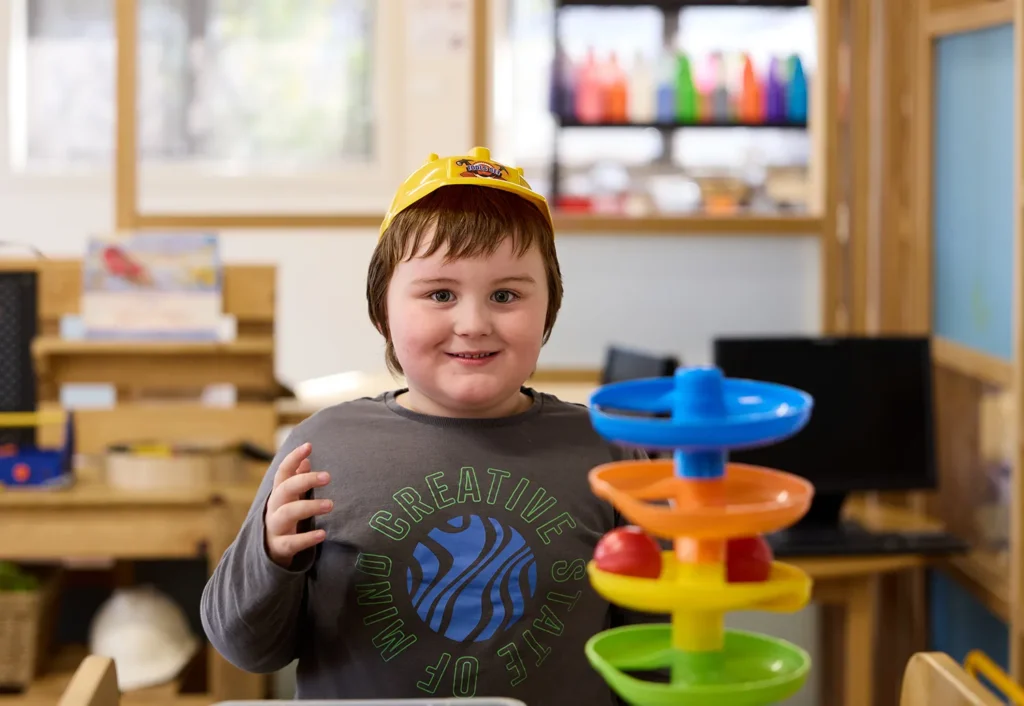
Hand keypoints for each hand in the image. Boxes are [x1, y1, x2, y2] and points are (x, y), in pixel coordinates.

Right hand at [264, 442, 331, 567]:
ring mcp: (274, 527)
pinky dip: (306, 538)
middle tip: (328, 476)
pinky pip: (291, 543)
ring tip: (330, 505)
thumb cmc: (285, 518)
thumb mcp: (290, 499)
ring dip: (309, 507)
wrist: (269, 552)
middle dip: (305, 480)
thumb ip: (297, 480)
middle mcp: (274, 508)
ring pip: (287, 513)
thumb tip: (306, 459)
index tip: (308, 446)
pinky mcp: (279, 547)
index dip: (293, 458)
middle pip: (285, 489)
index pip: (283, 472)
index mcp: (278, 494)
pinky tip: (322, 534)